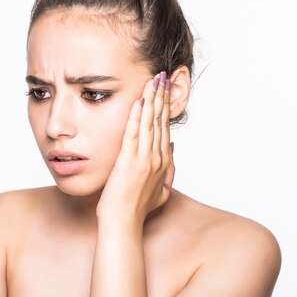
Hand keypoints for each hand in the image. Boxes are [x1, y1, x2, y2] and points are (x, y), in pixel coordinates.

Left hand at [96, 71, 174, 226]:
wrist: (123, 222)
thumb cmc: (137, 207)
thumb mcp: (160, 189)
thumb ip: (169, 168)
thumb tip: (172, 144)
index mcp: (164, 162)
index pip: (165, 127)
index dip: (166, 106)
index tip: (166, 89)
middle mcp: (158, 157)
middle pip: (161, 120)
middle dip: (162, 95)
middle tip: (163, 75)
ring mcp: (145, 159)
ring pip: (150, 122)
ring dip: (153, 99)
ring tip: (155, 80)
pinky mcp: (129, 161)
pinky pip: (134, 133)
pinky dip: (137, 116)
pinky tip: (140, 100)